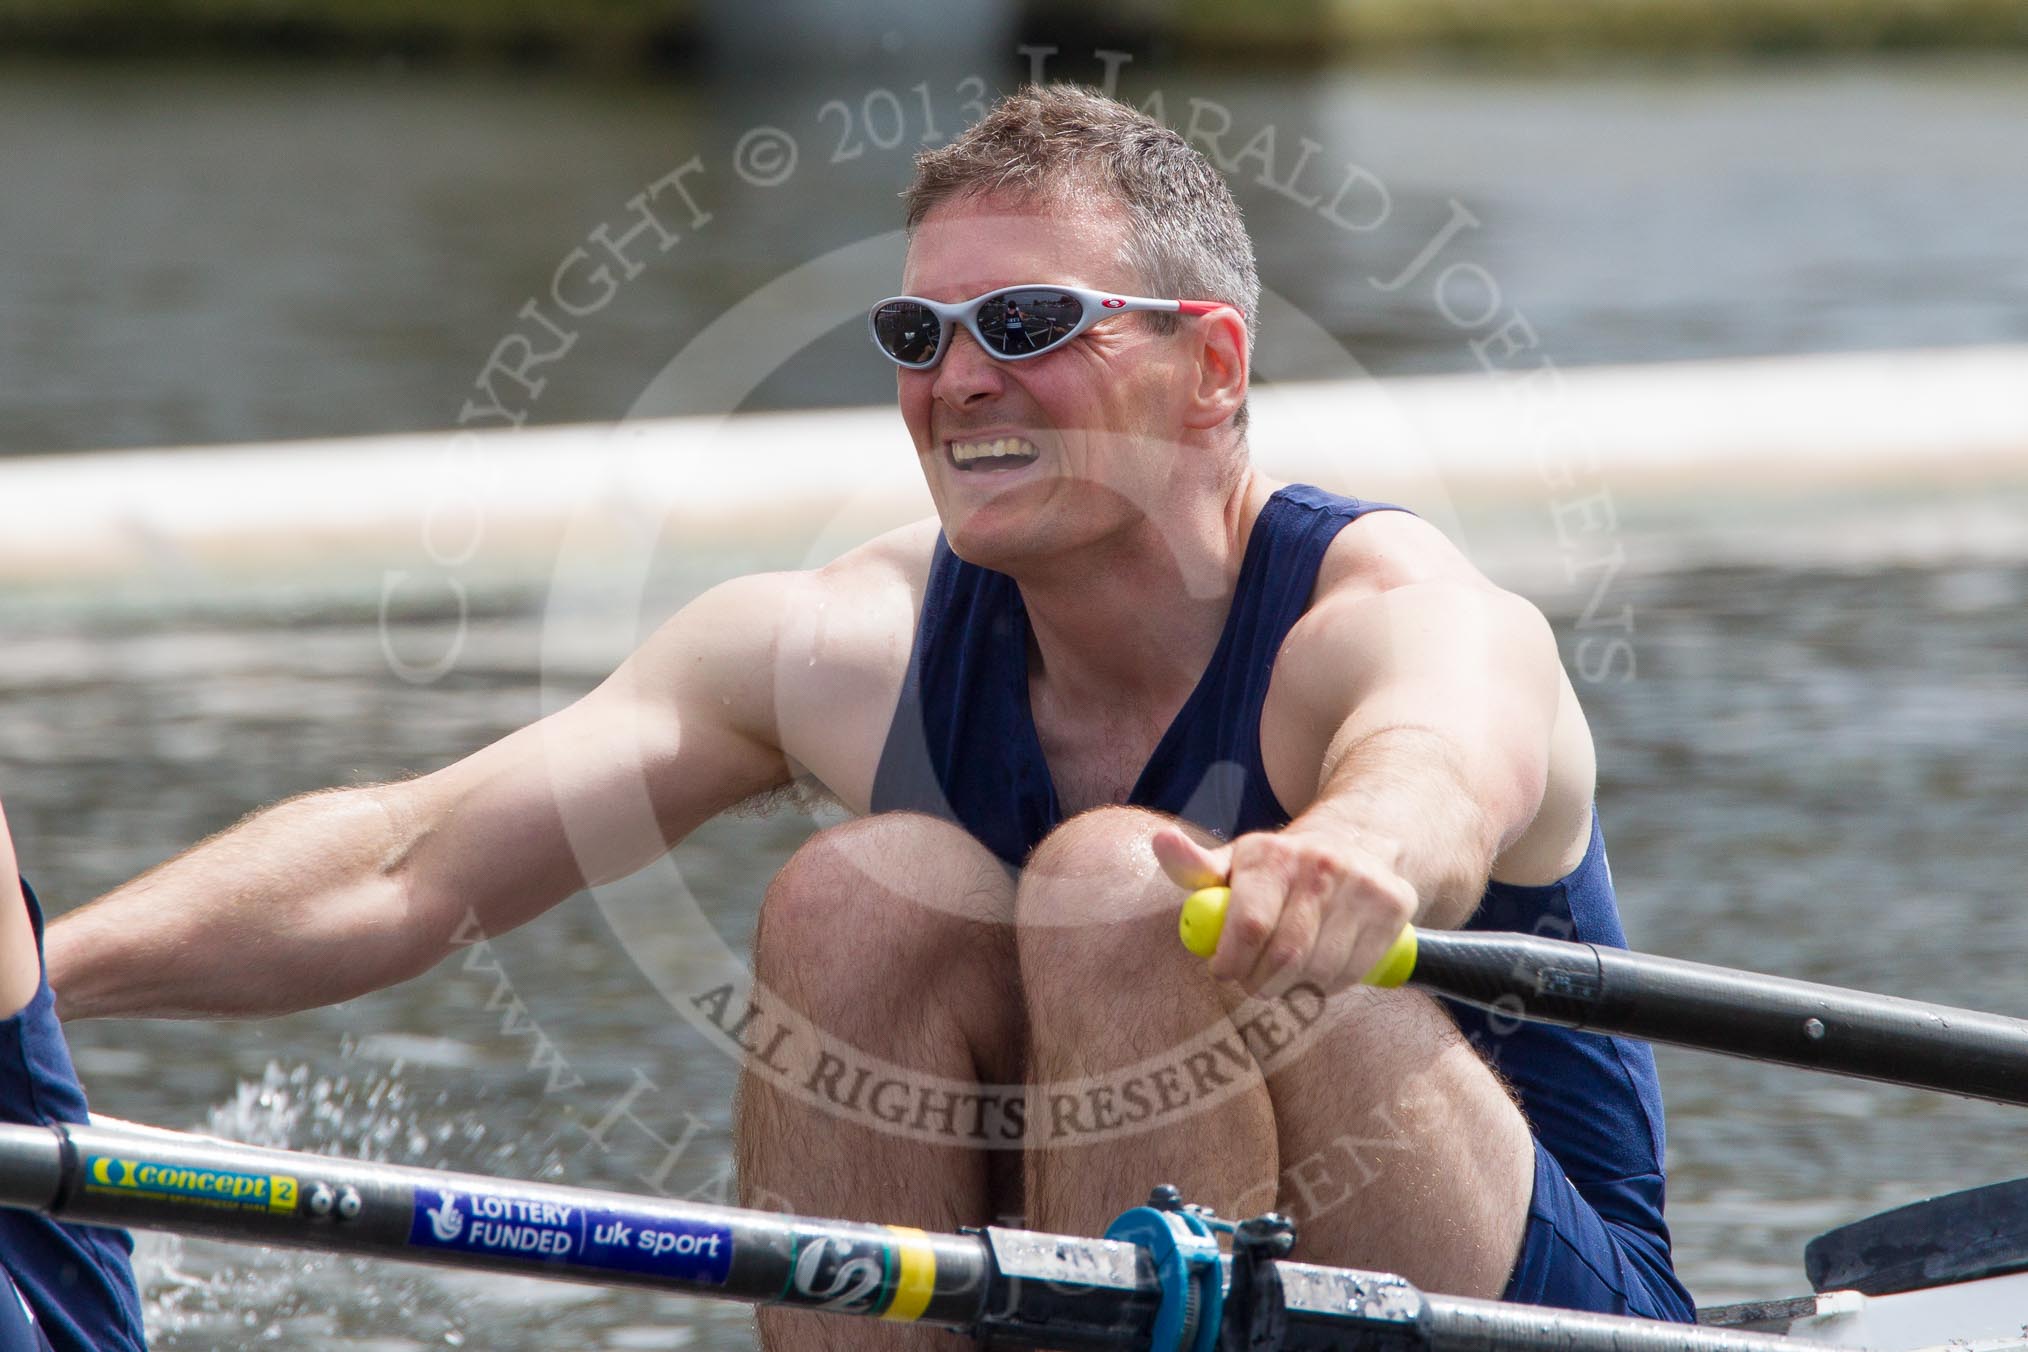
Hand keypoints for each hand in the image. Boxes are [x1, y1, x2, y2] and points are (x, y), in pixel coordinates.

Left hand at [1152, 825, 1416, 994]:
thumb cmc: (1280, 868)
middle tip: (1252, 980)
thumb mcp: (1236, 863)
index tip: (1223, 970)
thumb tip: (1160, 842)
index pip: (1249, 925)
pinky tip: (1322, 962)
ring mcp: (1362, 886)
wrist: (1358, 840)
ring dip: (1295, 987)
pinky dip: (1330, 983)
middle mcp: (1321, 865)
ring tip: (1286, 971)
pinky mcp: (1395, 908)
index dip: (1231, 962)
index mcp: (1272, 853)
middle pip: (1285, 958)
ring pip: (1320, 972)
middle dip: (1260, 982)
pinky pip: (1353, 973)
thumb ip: (1194, 866)